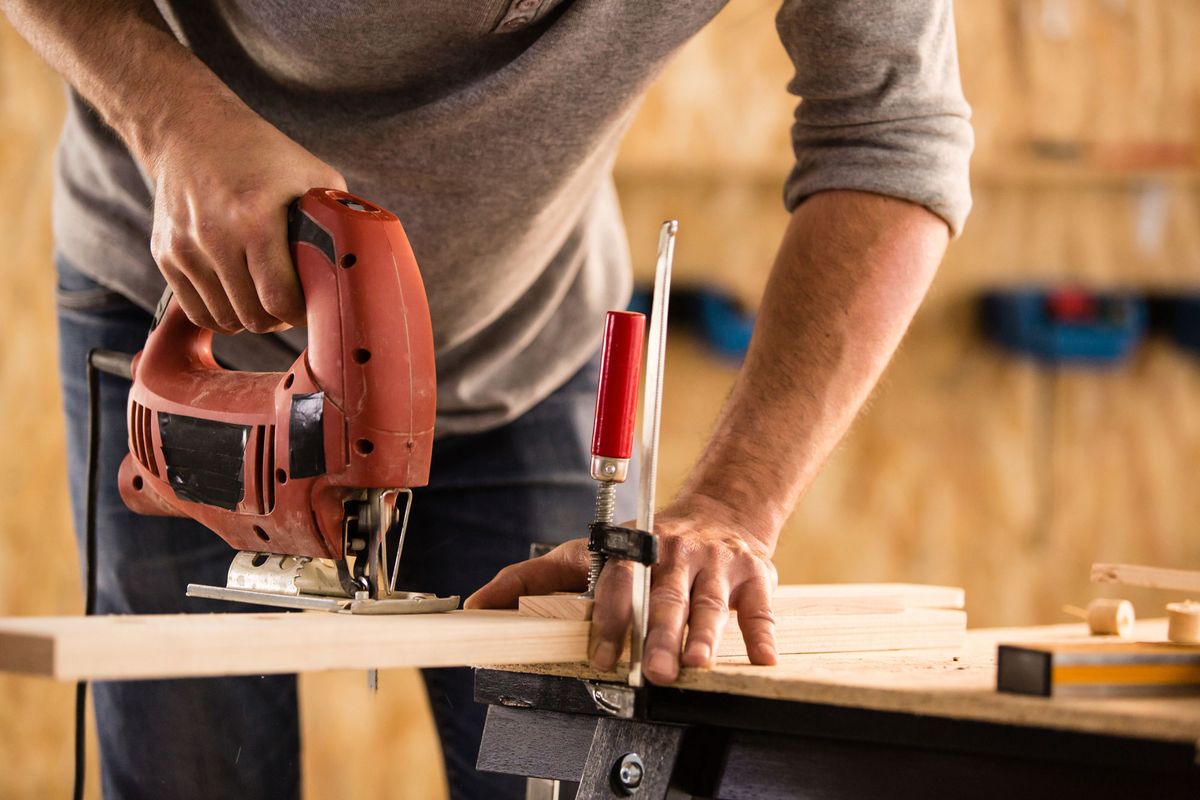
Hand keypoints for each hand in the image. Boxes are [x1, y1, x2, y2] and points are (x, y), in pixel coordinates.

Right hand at [142, 97, 345, 332]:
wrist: (189, 129)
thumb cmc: (260, 153)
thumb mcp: (312, 174)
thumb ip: (337, 218)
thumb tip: (360, 257)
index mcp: (255, 218)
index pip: (279, 299)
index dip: (300, 313)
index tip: (310, 304)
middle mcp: (214, 236)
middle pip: (252, 316)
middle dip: (278, 319)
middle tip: (291, 305)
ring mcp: (185, 248)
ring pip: (224, 320)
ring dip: (249, 318)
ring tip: (265, 300)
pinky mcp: (166, 255)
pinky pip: (197, 311)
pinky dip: (221, 314)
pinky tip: (238, 297)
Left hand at [465, 494, 778, 683]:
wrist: (722, 509)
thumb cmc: (647, 545)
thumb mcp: (589, 553)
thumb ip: (533, 578)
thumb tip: (475, 606)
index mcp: (632, 549)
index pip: (618, 582)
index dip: (612, 619)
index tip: (605, 657)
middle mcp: (674, 552)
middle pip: (665, 596)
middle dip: (659, 633)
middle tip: (655, 671)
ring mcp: (716, 563)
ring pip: (709, 601)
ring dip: (705, 635)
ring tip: (698, 665)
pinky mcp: (754, 574)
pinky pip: (759, 606)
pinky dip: (761, 634)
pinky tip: (761, 659)